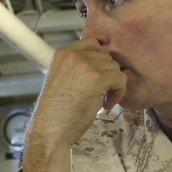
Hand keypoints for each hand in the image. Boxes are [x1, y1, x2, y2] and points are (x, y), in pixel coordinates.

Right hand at [22, 38, 125, 171]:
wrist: (50, 130)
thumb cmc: (56, 111)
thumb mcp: (61, 78)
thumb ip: (77, 66)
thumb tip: (104, 60)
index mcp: (62, 53)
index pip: (92, 42)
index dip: (102, 56)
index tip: (103, 72)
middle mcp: (73, 55)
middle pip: (106, 55)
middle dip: (107, 73)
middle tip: (100, 93)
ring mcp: (85, 65)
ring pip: (115, 67)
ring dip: (113, 85)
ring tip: (102, 101)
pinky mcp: (98, 78)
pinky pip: (121, 78)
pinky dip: (118, 92)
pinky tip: (106, 104)